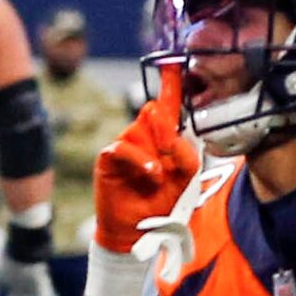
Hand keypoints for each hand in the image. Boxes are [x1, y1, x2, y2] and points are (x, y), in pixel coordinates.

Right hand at [94, 63, 198, 254]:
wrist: (138, 232)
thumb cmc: (162, 203)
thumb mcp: (185, 180)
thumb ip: (186, 155)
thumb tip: (174, 136)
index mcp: (163, 138)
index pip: (167, 106)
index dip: (171, 85)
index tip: (173, 63)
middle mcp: (143, 136)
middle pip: (154, 111)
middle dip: (166, 126)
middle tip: (171, 149)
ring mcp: (125, 145)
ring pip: (140, 129)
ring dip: (155, 150)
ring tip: (160, 176)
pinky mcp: (109, 159)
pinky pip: (122, 147)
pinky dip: (140, 160)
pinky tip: (152, 174)